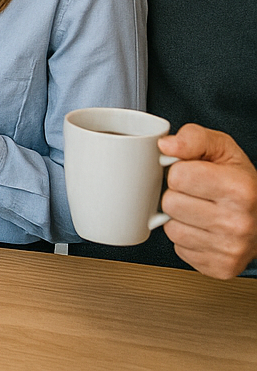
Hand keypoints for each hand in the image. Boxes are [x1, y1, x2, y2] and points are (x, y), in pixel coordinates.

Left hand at [159, 124, 256, 278]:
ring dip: (180, 218)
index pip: (177, 176)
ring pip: (171, 228)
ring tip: (201, 211)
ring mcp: (230, 248)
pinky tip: (204, 230)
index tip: (194, 174)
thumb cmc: (240, 182)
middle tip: (197, 194)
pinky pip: (180, 248)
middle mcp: (238, 222)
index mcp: (240, 189)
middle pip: (170, 203)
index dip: (179, 171)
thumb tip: (166, 145)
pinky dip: (187, 238)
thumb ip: (193, 138)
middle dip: (178, 195)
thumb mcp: (222, 149)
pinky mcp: (220, 267)